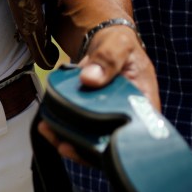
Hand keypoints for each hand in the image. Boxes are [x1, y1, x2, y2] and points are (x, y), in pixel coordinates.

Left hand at [38, 24, 159, 163]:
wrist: (104, 41)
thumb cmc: (119, 43)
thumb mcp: (117, 44)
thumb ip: (107, 59)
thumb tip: (90, 79)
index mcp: (144, 105)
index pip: (136, 136)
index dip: (116, 148)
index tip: (93, 148)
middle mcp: (127, 117)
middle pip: (110, 144)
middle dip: (86, 150)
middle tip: (64, 145)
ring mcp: (107, 118)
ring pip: (91, 140)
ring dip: (69, 141)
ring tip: (50, 132)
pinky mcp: (90, 116)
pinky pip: (77, 129)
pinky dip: (62, 130)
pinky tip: (47, 125)